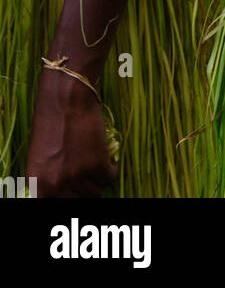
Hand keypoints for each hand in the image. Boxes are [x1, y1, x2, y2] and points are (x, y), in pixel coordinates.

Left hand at [26, 68, 118, 197]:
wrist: (67, 96)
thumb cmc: (53, 120)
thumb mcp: (42, 155)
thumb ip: (49, 178)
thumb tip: (64, 192)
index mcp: (38, 183)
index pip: (55, 204)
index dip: (70, 197)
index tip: (77, 192)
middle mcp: (56, 184)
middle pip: (78, 201)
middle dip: (85, 190)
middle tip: (89, 176)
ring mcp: (76, 176)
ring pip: (96, 191)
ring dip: (98, 178)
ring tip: (96, 161)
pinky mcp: (97, 165)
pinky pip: (110, 178)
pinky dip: (111, 169)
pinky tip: (107, 158)